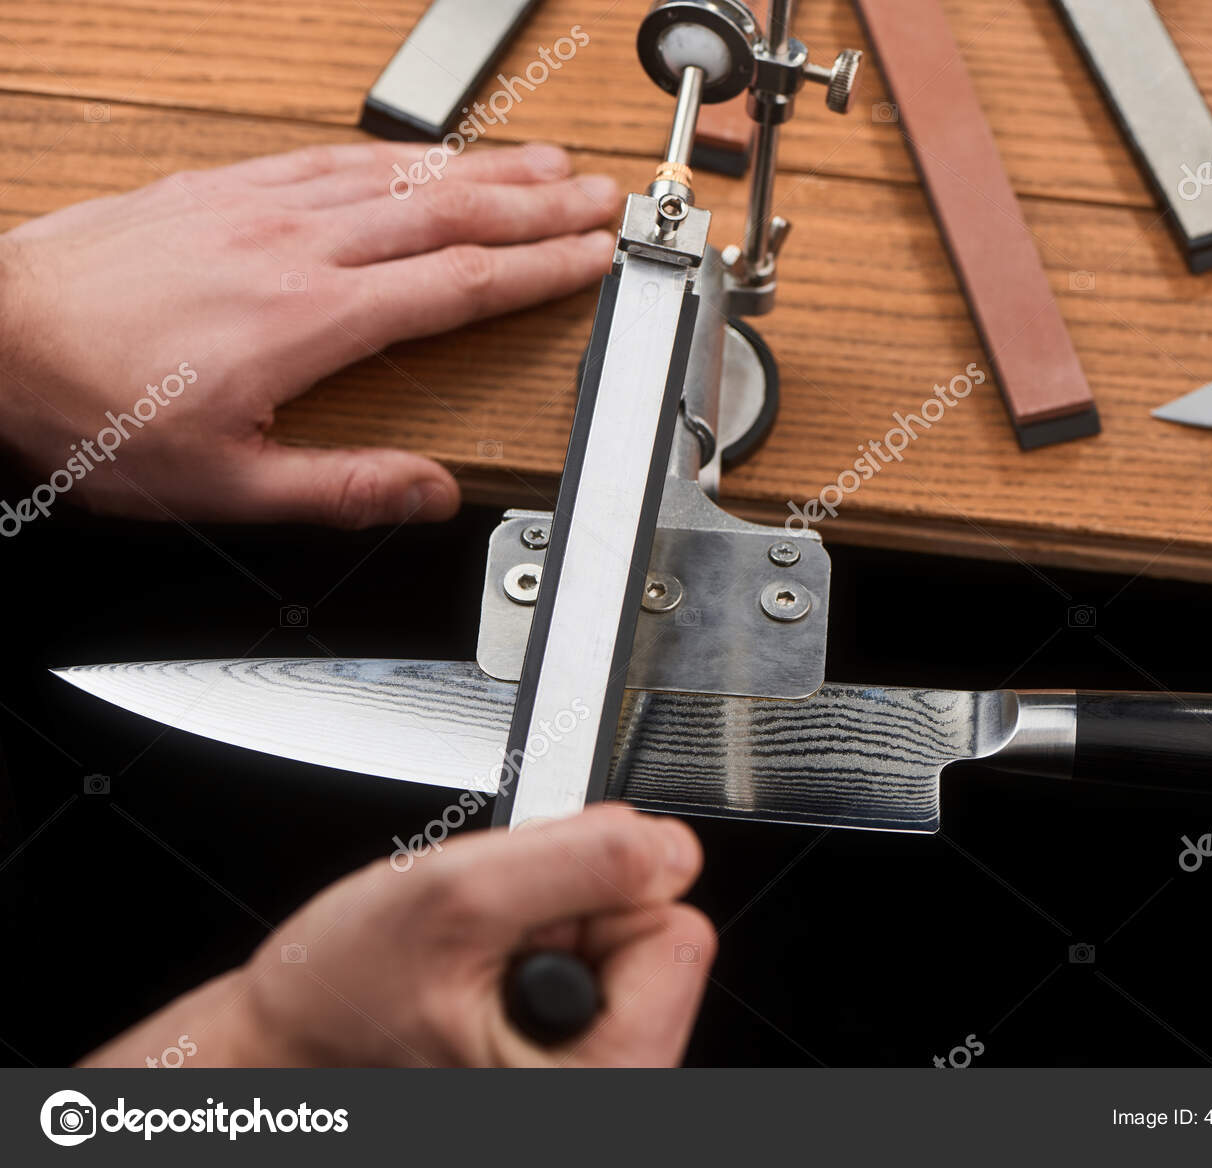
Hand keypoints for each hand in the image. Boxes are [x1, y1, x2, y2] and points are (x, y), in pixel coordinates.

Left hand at [0, 140, 620, 528]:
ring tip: (542, 160)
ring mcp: (258, 207)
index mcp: (311, 318)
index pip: (458, 284)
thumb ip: (340, 488)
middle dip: (537, 202)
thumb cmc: (92, 408)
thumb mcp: (224, 484)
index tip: (594, 256)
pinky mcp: (220, 189)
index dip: (538, 269)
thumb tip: (430, 494)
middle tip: (599, 192)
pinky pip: (331, 160)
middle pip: (446, 211)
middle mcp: (295, 246)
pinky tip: (420, 156)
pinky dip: (396, 155)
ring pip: (397, 174)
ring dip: (481, 165)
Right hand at [80, 806, 714, 1066]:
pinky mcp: (571, 1061)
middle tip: (484, 944)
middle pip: (652, 938)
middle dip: (569, 914)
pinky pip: (594, 972)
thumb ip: (579, 861)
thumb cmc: (336, 1007)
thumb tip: (672, 848)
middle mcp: (611, 1089)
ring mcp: (590, 1077)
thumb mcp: (454, 899)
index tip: (528, 917)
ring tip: (472, 964)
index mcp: (605, 1079)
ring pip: (620, 949)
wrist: (275, 1057)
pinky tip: (480, 976)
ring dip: (549, 932)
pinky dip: (538, 953)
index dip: (599, 896)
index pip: (677, 932)